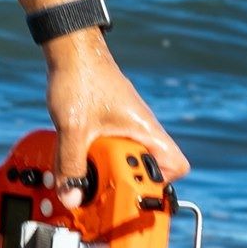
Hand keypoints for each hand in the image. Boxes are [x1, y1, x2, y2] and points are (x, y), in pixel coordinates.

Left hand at [44, 29, 187, 207]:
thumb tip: (71, 197)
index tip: (134, 193)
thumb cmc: (81, 78)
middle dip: (125, 182)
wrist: (70, 50)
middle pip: (146, 169)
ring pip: (123, 160)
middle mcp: (140, 130)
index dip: (160, 184)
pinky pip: (107, 150)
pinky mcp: (108, 124)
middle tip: (103, 190)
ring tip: (85, 177)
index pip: (176, 166)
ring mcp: (124, 126)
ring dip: (105, 172)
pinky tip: (74, 160)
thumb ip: (71, 163)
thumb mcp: (74, 127)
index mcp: (145, 130)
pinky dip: (94, 159)